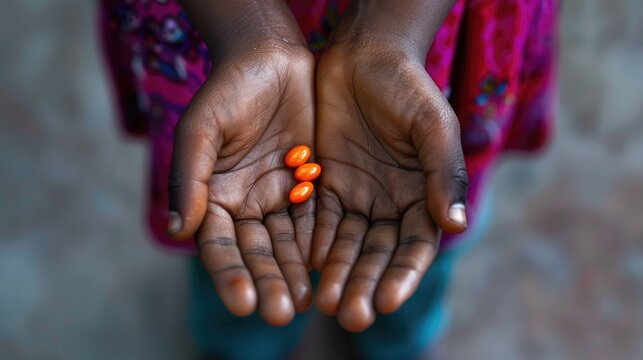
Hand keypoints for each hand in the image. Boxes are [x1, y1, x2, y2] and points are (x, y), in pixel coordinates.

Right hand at [167, 41, 314, 325]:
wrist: (270, 59)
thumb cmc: (227, 90)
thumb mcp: (202, 129)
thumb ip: (190, 177)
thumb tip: (179, 228)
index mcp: (213, 196)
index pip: (219, 244)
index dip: (230, 273)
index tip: (243, 303)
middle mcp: (245, 203)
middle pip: (256, 251)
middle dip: (267, 281)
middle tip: (280, 313)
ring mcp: (278, 196)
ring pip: (288, 242)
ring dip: (295, 271)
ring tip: (306, 301)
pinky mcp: (309, 185)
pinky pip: (316, 219)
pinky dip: (320, 243)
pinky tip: (328, 267)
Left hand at [313, 38, 467, 331]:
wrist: (364, 56)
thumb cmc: (407, 87)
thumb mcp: (433, 125)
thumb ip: (445, 172)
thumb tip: (457, 224)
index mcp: (423, 196)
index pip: (414, 246)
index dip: (402, 275)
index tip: (386, 300)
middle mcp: (390, 204)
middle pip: (377, 254)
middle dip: (364, 284)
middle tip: (350, 315)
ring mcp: (356, 197)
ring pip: (345, 245)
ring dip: (336, 274)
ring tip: (324, 302)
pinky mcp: (324, 184)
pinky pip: (317, 220)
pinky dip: (312, 243)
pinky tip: (305, 265)